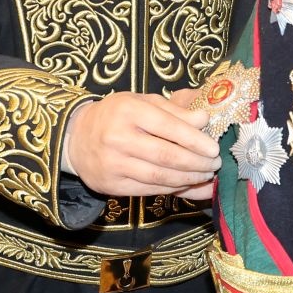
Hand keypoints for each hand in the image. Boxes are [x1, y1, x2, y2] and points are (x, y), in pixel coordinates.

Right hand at [62, 92, 217, 195]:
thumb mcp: (142, 103)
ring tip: (205, 175)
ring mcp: (113, 163)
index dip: (195, 140)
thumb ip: (174, 111)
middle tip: (215, 164)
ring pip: (160, 176)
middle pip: (167, 155)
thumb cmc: (116, 116)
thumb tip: (204, 120)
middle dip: (197, 163)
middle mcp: (118, 137)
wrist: (77, 138)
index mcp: (129, 110)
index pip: (169, 127)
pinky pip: (149, 189)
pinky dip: (172, 188)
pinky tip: (186, 184)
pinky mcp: (112, 185)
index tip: (214, 148)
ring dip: (188, 178)